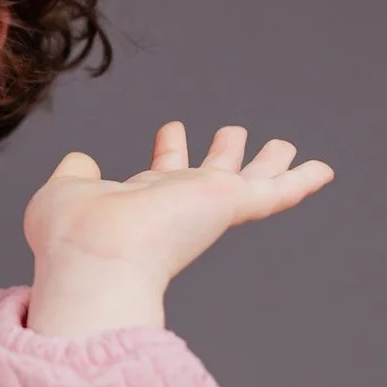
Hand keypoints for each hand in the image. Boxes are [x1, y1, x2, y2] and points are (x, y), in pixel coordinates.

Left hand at [23, 122, 334, 290]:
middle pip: (208, 176)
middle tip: (234, 132)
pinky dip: (300, 181)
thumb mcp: (65, 193)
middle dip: (220, 155)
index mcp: (139, 205)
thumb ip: (75, 176)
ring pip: (247, 183)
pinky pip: (275, 192)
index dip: (168, 152)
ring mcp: (205, 208)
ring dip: (267, 164)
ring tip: (286, 145)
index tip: (172, 129)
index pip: (159, 176)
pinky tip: (322, 170)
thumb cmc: (72, 235)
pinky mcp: (230, 204)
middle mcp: (176, 207)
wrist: (96, 257)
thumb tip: (81, 161)